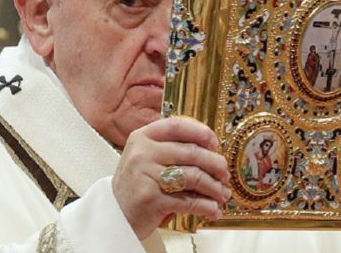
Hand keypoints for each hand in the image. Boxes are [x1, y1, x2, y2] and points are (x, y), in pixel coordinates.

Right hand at [112, 117, 230, 239]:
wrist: (116, 215)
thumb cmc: (136, 185)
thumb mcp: (144, 157)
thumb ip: (169, 147)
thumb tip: (210, 148)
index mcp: (142, 137)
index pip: (177, 125)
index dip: (201, 132)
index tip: (215, 143)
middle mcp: (143, 153)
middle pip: (191, 152)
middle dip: (215, 164)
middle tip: (224, 174)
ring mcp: (146, 175)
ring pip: (193, 177)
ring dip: (214, 187)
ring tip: (222, 194)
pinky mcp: (152, 199)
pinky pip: (188, 200)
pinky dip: (206, 206)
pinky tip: (213, 209)